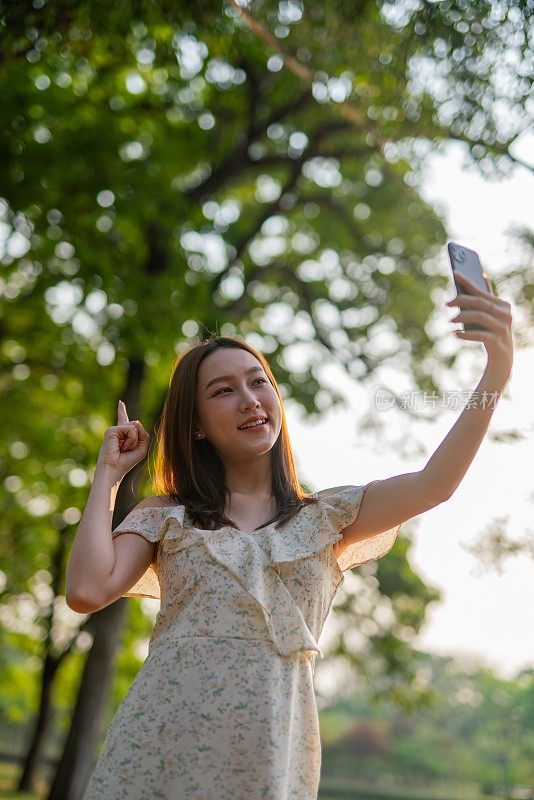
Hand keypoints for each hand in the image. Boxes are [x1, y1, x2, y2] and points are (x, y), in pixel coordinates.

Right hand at [96, 401, 150, 481]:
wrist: (114, 469)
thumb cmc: (126, 462)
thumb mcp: (142, 448)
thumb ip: (144, 434)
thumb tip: (136, 421)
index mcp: (122, 435)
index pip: (124, 421)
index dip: (122, 411)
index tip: (120, 403)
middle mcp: (117, 431)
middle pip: (136, 426)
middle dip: (137, 440)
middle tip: (125, 450)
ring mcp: (114, 430)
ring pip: (135, 428)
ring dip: (134, 441)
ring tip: (123, 449)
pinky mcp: (111, 430)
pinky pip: (130, 430)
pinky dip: (130, 440)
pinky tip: (121, 446)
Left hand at [445, 271, 513, 385]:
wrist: (502, 359)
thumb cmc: (492, 332)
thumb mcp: (491, 314)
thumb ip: (487, 297)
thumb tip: (483, 276)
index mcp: (503, 305)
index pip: (482, 291)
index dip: (468, 282)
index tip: (454, 273)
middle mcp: (506, 315)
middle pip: (480, 303)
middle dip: (461, 301)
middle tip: (446, 303)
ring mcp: (503, 329)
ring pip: (480, 317)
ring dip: (462, 317)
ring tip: (450, 320)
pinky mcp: (498, 342)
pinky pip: (479, 335)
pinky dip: (465, 334)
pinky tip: (455, 334)